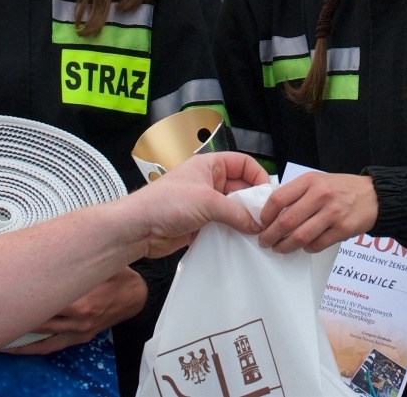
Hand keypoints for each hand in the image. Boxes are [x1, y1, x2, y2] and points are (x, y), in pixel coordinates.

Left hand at [4, 268, 146, 354]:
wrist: (138, 297)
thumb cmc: (121, 279)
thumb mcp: (106, 263)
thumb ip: (85, 255)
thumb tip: (62, 239)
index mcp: (82, 302)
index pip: (46, 300)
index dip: (24, 296)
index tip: (8, 289)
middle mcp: (78, 320)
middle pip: (39, 318)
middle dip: (18, 313)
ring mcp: (77, 332)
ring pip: (41, 335)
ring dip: (19, 332)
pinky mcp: (79, 337)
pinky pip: (50, 346)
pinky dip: (32, 347)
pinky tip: (17, 347)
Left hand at [128, 152, 265, 257]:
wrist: (138, 229)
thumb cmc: (165, 203)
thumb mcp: (206, 202)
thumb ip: (235, 212)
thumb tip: (256, 224)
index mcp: (209, 166)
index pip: (242, 164)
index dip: (257, 175)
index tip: (267, 193)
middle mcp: (209, 183)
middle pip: (241, 188)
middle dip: (253, 202)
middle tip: (267, 218)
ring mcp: (205, 204)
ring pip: (233, 209)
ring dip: (244, 220)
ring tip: (258, 232)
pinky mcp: (201, 224)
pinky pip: (224, 226)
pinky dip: (234, 233)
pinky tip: (243, 242)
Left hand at [258, 173, 377, 253]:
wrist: (374, 196)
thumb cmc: (341, 189)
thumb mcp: (318, 180)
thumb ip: (297, 193)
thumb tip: (271, 212)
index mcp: (310, 181)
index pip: (278, 198)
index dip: (265, 215)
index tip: (261, 223)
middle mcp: (321, 195)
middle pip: (286, 221)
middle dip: (270, 236)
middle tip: (265, 242)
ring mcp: (333, 213)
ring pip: (300, 237)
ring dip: (285, 246)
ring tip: (279, 248)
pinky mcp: (343, 229)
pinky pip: (317, 245)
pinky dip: (306, 248)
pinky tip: (304, 246)